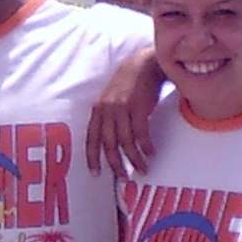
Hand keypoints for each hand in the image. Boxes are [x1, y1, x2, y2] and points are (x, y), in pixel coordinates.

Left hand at [85, 47, 161, 175]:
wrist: (144, 64)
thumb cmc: (130, 85)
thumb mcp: (112, 100)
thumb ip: (109, 118)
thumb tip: (111, 142)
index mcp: (97, 110)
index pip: (91, 138)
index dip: (92, 157)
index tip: (95, 173)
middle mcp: (106, 110)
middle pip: (107, 143)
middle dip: (115, 163)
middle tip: (123, 177)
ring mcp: (121, 108)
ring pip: (125, 141)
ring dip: (134, 158)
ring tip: (142, 169)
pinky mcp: (138, 107)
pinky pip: (140, 132)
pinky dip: (145, 145)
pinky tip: (150, 153)